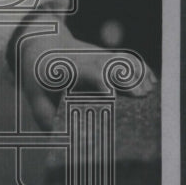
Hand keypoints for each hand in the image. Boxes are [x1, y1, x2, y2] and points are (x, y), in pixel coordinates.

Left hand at [17, 24, 157, 129]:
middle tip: (140, 95)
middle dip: (125, 77)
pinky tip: (152, 82)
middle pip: (108, 63)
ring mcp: (96, 54)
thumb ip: (45, 116)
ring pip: (120, 59)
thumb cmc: (38, 76)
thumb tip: (58, 140)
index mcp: (65, 67)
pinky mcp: (105, 56)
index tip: (109, 92)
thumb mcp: (34, 95)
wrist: (41, 44)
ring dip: (136, 73)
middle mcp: (83, 58)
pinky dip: (140, 69)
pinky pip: (126, 59)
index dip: (98, 78)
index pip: (83, 69)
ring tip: (149, 91)